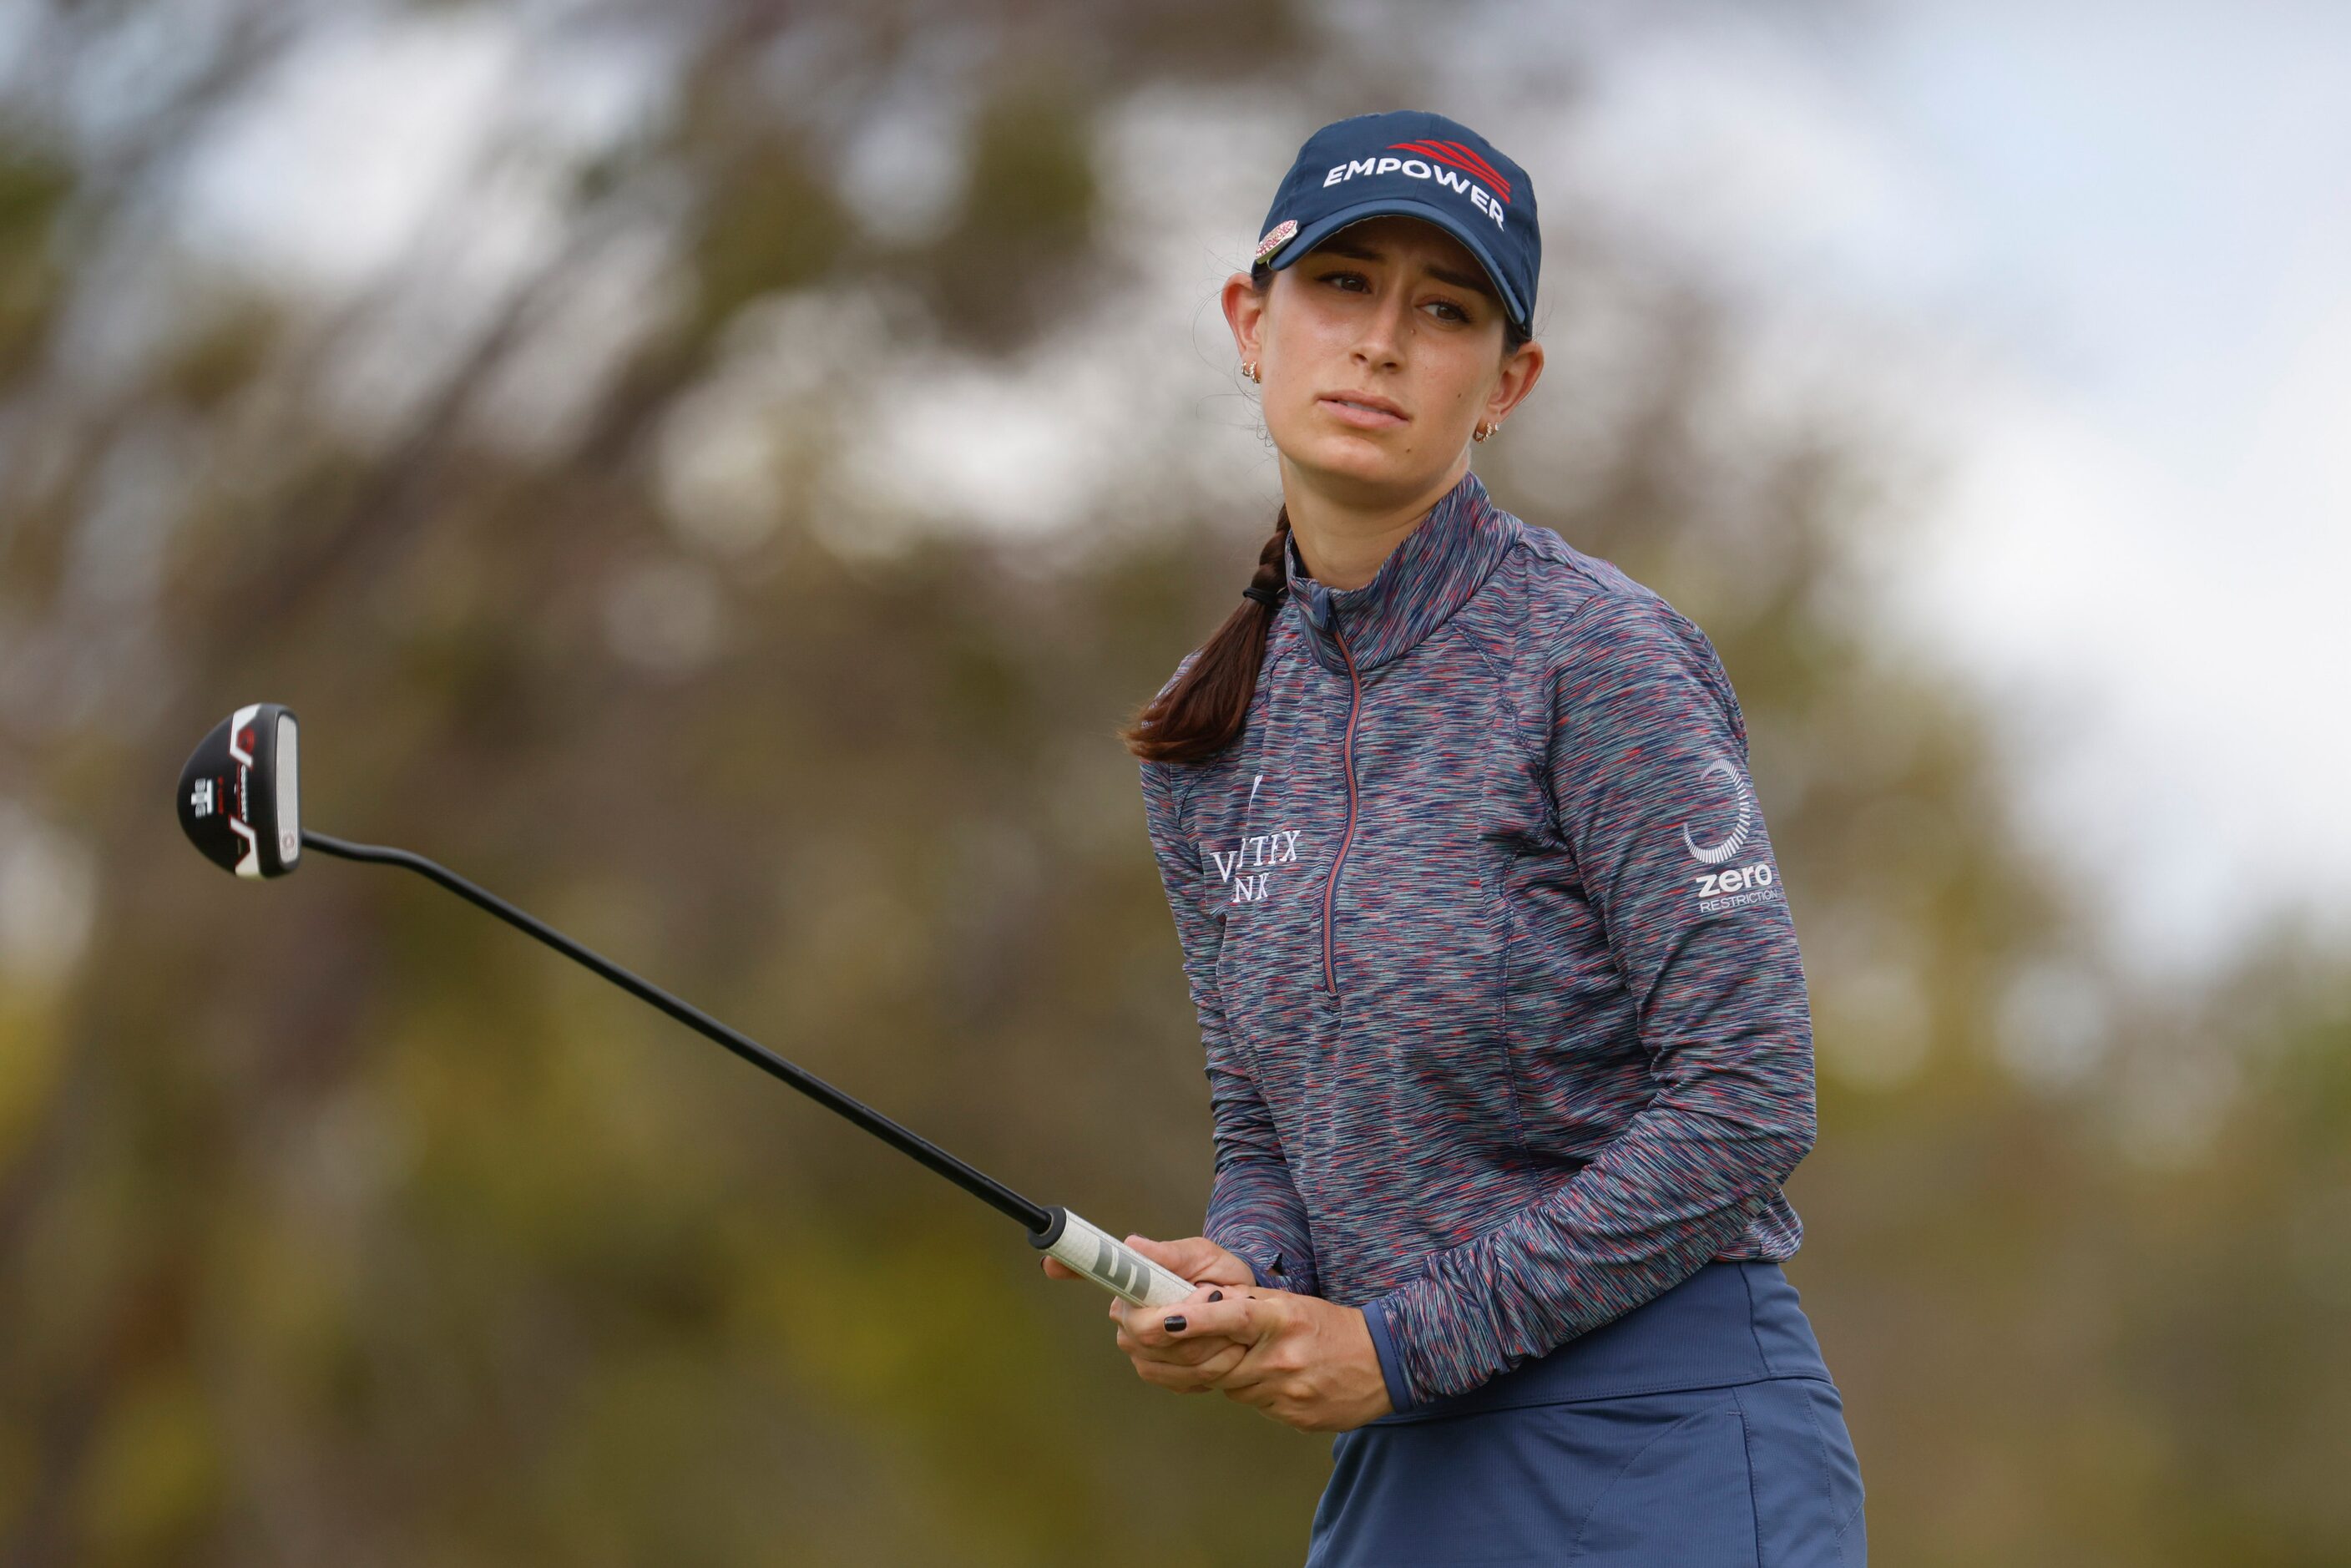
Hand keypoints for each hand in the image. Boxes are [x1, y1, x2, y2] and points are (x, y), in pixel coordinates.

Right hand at [1044, 1235, 1257, 1391]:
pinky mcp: (1158, 1373)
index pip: (1098, 1278)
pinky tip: (1217, 1349)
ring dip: (1204, 1342)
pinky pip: (1179, 1378)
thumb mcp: (1202, 1256)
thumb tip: (1131, 1243)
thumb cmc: (1219, 1275)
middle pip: (1141, 1331)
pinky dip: (1206, 1365)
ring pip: (1165, 1358)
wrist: (1245, 1310)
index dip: (1070, 1267)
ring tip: (1223, 1323)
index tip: (1052, 1264)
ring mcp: (1139, 1350)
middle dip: (1185, 1318)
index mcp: (1130, 1285)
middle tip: (1213, 1296)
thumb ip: (1168, 1254)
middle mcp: (1125, 1319)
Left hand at [1172, 1288, 1393, 1431]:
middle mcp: (1282, 1358)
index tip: (1163, 1320)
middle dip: (1203, 1356)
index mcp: (1283, 1320)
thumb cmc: (1331, 1326)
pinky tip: (1281, 1380)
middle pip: (1221, 1364)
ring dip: (1236, 1374)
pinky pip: (1258, 1406)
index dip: (1196, 1320)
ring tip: (1263, 1360)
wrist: (1383, 1363)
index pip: (1232, 1318)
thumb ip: (1247, 1305)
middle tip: (1201, 1347)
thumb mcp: (1291, 1303)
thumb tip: (1201, 1307)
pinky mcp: (1295, 1417)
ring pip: (1235, 1388)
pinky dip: (1259, 1392)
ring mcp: (1288, 1393)